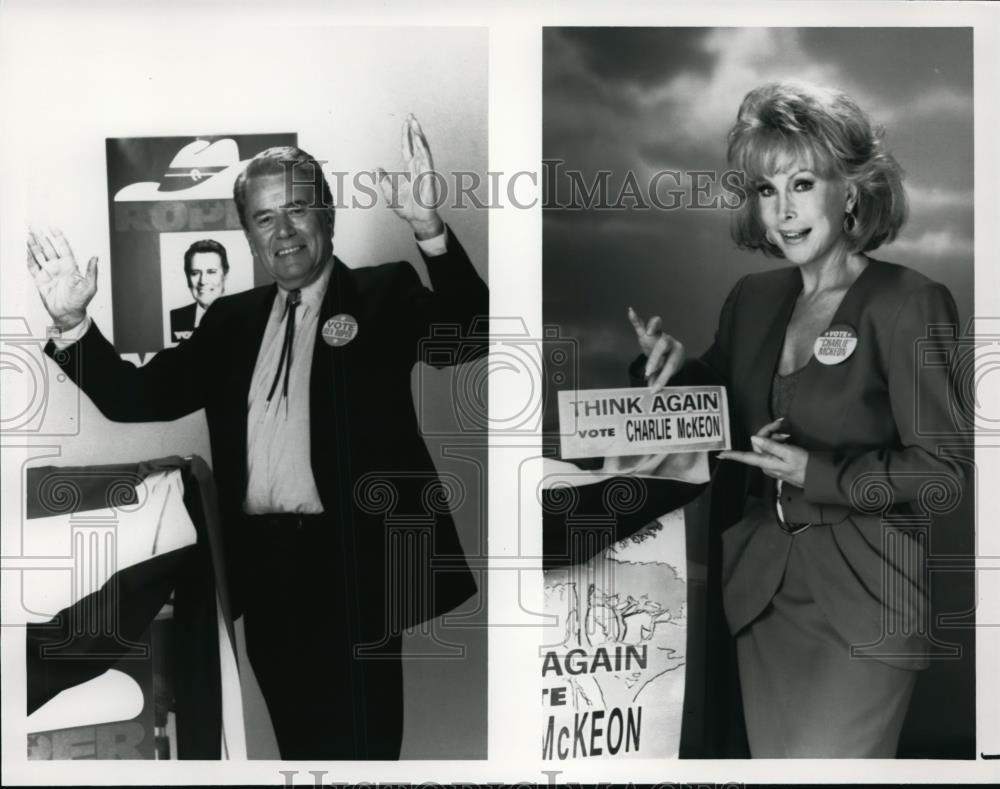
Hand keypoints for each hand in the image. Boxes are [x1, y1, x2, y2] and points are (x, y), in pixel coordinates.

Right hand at [26, 228, 97, 330]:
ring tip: (28, 235)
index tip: (53, 228)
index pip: (63, 248)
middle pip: (48, 248)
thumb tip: (95, 258)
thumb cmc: (80, 301)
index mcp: (70, 266)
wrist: (68, 314)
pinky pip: (32, 266)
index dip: (58, 237)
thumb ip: (92, 271)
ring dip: (33, 245)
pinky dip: (28, 258)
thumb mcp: (90, 286)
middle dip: (42, 238)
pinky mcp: (40, 280)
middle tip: (34, 227)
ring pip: (39, 255)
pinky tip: (25, 250)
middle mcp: (58, 267)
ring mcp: (48, 272)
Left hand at [377, 114, 443, 239]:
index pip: (407, 149)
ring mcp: (424, 171)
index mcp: (410, 170)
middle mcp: (418, 168)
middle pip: (416, 145)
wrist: (416, 220)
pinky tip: (418, 139)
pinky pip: (426, 159)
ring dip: (418, 135)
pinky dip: (422, 148)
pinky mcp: (428, 176)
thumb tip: (376, 168)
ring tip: (415, 122)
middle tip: (411, 115)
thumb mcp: (389, 193)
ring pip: (422, 149)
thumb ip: (383, 180)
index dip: (406, 136)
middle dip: (414, 130)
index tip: (406, 123)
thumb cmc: (407, 208)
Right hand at [627, 306, 684, 391]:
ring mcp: (658, 335)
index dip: (662, 378)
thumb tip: (652, 390)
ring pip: (656, 327)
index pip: (670, 365)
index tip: (654, 390)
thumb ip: (659, 380)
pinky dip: (635, 319)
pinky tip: (630, 311)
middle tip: (648, 372)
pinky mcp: (646, 333)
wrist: (670, 353)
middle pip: (663, 344)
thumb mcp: (666, 373)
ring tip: (648, 333)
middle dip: (655, 358)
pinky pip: (641, 325)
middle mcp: (669, 340)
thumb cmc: (668, 364)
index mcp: (677, 352)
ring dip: (652, 328)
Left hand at [718, 417, 806, 486]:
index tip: (720, 454)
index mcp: (766, 463)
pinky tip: (787, 440)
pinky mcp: (777, 465)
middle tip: (780, 426)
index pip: (746, 457)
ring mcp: (771, 466)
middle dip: (767, 433)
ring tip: (787, 435)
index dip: (733, 455)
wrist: (817, 478)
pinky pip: (772, 451)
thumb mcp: (789, 453)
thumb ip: (770, 446)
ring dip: (774, 437)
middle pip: (758, 445)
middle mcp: (766, 465)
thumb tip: (754, 439)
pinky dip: (778, 443)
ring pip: (766, 446)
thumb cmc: (805, 465)